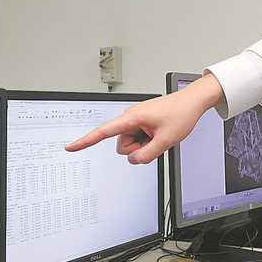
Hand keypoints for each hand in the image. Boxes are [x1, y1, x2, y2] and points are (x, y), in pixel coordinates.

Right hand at [64, 73, 225, 163]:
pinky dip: (147, 140)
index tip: (70, 147)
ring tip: (158, 134)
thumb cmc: (181, 113)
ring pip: (130, 144)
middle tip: (156, 139)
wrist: (191, 101)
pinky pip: (138, 139)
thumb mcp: (167, 140)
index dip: (85, 141)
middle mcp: (130, 117)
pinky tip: (158, 132)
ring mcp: (135, 119)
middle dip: (138, 148)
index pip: (103, 132)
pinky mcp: (140, 122)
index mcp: (132, 117)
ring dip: (144, 144)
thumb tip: (133, 160)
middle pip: (122, 145)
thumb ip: (148, 155)